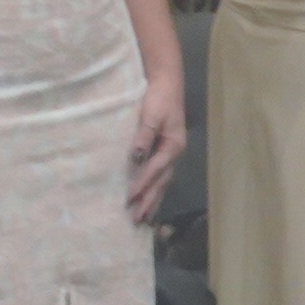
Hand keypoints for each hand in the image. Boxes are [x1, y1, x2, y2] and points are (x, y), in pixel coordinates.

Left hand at [124, 65, 187, 222]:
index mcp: (173, 146)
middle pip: (161, 182)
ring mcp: (172, 154)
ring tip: (144, 217)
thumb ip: (143, 135)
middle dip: (149, 201)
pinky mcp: (166, 151)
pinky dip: (154, 188)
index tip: (129, 199)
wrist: (167, 85)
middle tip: (137, 219)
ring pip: (162, 182)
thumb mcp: (151, 115)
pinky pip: (160, 175)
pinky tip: (149, 198)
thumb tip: (136, 156)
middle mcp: (175, 154)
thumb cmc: (158, 99)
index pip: (155, 170)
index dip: (142, 185)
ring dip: (153, 199)